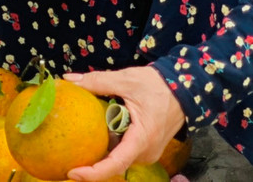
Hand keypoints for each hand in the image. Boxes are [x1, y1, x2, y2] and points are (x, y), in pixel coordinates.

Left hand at [64, 67, 186, 181]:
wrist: (183, 90)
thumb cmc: (157, 85)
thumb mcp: (126, 80)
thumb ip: (97, 81)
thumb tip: (70, 80)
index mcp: (142, 139)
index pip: (116, 164)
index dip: (94, 173)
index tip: (73, 172)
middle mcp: (146, 152)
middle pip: (114, 163)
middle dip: (91, 162)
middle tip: (68, 155)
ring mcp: (147, 152)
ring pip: (118, 157)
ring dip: (101, 150)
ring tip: (79, 141)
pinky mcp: (146, 148)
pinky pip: (124, 151)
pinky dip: (110, 144)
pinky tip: (96, 133)